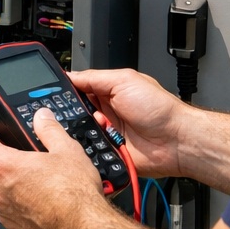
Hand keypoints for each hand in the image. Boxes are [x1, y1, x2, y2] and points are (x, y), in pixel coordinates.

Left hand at [0, 108, 105, 228]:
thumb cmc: (74, 194)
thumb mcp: (67, 150)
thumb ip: (49, 129)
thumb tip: (42, 118)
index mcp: (5, 167)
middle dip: (5, 160)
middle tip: (27, 158)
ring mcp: (5, 213)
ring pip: (1, 193)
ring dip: (13, 186)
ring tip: (39, 183)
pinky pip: (12, 214)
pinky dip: (21, 208)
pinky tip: (42, 204)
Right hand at [66, 68, 188, 179]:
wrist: (176, 141)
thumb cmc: (160, 109)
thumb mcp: (125, 80)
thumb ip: (94, 77)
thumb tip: (70, 75)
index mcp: (107, 92)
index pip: (77, 89)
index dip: (64, 91)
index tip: (53, 93)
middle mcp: (105, 112)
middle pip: (74, 113)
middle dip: (72, 113)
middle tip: (79, 112)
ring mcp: (106, 134)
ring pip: (78, 133)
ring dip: (83, 130)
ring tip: (99, 125)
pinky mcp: (108, 153)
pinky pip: (89, 152)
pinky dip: (89, 148)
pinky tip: (100, 142)